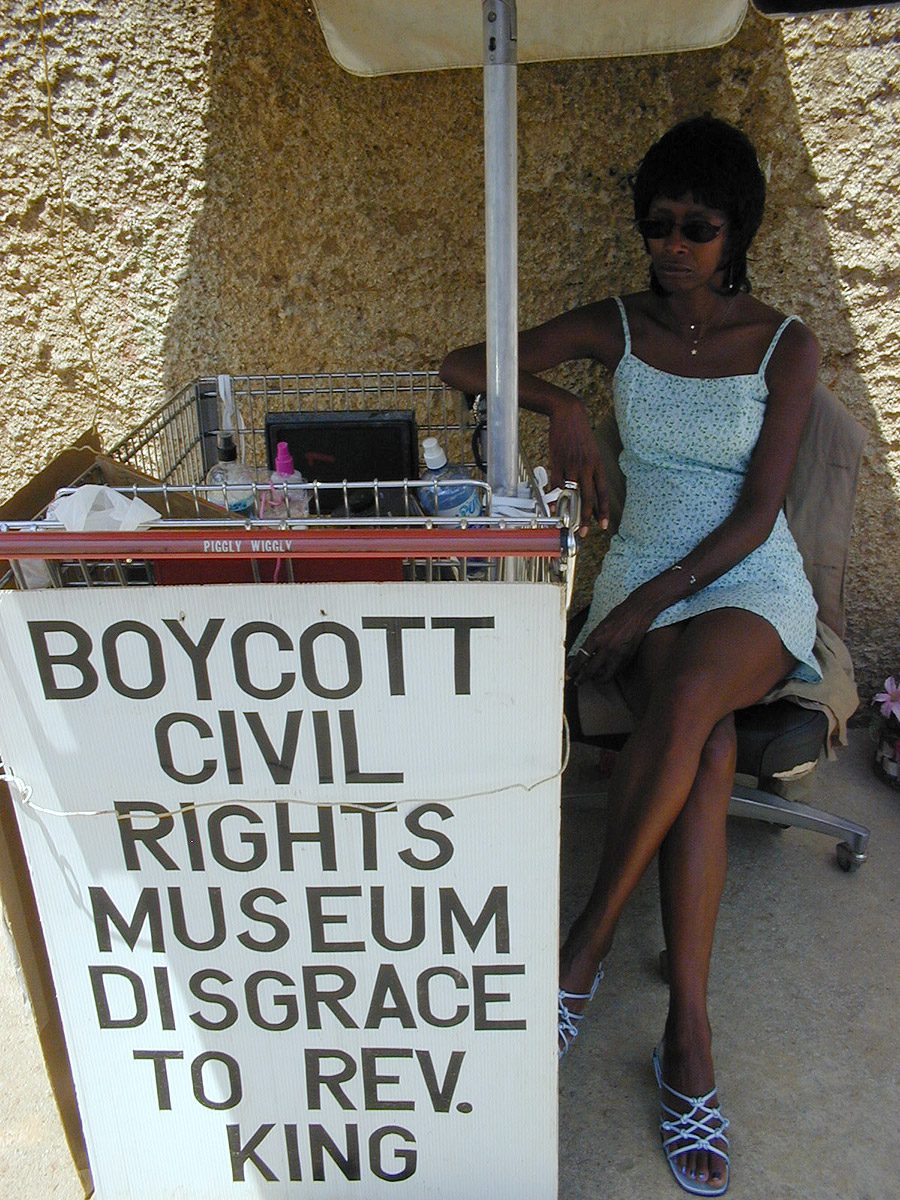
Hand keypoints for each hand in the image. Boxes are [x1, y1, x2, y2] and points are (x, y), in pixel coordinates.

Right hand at [548, 398, 608, 533]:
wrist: (568, 414)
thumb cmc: (580, 434)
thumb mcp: (592, 451)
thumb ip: (592, 470)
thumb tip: (591, 488)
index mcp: (597, 465)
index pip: (603, 492)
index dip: (604, 510)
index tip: (604, 525)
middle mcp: (587, 467)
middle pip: (588, 497)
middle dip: (586, 517)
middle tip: (583, 532)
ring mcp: (571, 465)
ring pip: (572, 493)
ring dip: (570, 510)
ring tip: (567, 523)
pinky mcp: (558, 462)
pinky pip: (556, 484)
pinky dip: (554, 498)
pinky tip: (552, 508)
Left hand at [567, 594, 653, 685]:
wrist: (637, 612)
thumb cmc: (618, 616)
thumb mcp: (600, 627)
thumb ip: (593, 642)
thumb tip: (585, 655)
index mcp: (596, 638)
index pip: (581, 658)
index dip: (573, 668)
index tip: (569, 674)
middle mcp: (606, 648)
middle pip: (590, 670)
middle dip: (582, 679)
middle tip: (577, 682)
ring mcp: (618, 654)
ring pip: (605, 675)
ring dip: (597, 679)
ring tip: (592, 678)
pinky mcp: (628, 657)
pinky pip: (616, 671)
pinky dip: (609, 673)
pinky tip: (606, 671)